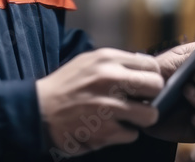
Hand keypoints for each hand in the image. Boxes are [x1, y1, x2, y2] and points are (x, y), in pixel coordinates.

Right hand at [36, 48, 163, 157]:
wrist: (38, 112)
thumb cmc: (66, 86)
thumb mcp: (88, 62)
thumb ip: (117, 62)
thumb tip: (145, 67)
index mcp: (107, 59)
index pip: (150, 65)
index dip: (150, 77)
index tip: (143, 85)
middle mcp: (110, 80)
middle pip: (156, 86)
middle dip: (151, 96)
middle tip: (139, 101)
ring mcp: (108, 107)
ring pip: (151, 114)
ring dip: (141, 118)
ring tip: (127, 117)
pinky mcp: (105, 132)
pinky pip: (132, 134)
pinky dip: (123, 133)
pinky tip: (109, 127)